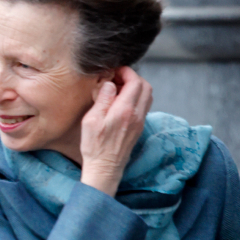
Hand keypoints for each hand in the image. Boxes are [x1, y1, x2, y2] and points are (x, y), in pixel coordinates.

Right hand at [79, 66, 152, 196]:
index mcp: (124, 110)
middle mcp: (136, 114)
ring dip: (136, 88)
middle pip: (145, 86)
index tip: (115, 71)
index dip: (126, 72)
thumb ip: (103, 99)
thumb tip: (109, 84)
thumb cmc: (95, 146)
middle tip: (118, 78)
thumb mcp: (92, 121)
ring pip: (147, 96)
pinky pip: (144, 106)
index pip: (134, 81)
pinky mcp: (138, 128)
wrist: (105, 168)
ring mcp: (139, 122)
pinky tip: (122, 103)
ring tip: (120, 89)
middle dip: (133, 78)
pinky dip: (136, 98)